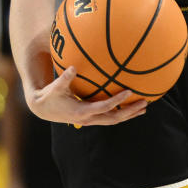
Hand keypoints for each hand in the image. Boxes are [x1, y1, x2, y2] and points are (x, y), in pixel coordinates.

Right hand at [27, 67, 148, 125]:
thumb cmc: (50, 95)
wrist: (44, 110)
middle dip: (129, 112)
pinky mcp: (92, 119)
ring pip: (114, 120)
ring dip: (129, 115)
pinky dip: (122, 113)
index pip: (104, 107)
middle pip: (114, 118)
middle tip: (144, 103)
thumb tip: (72, 67)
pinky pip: (110, 117)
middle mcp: (89, 118)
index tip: (129, 91)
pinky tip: (131, 107)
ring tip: (144, 108)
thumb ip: (64, 79)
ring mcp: (91, 120)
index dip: (117, 100)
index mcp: (82, 111)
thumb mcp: (55, 87)